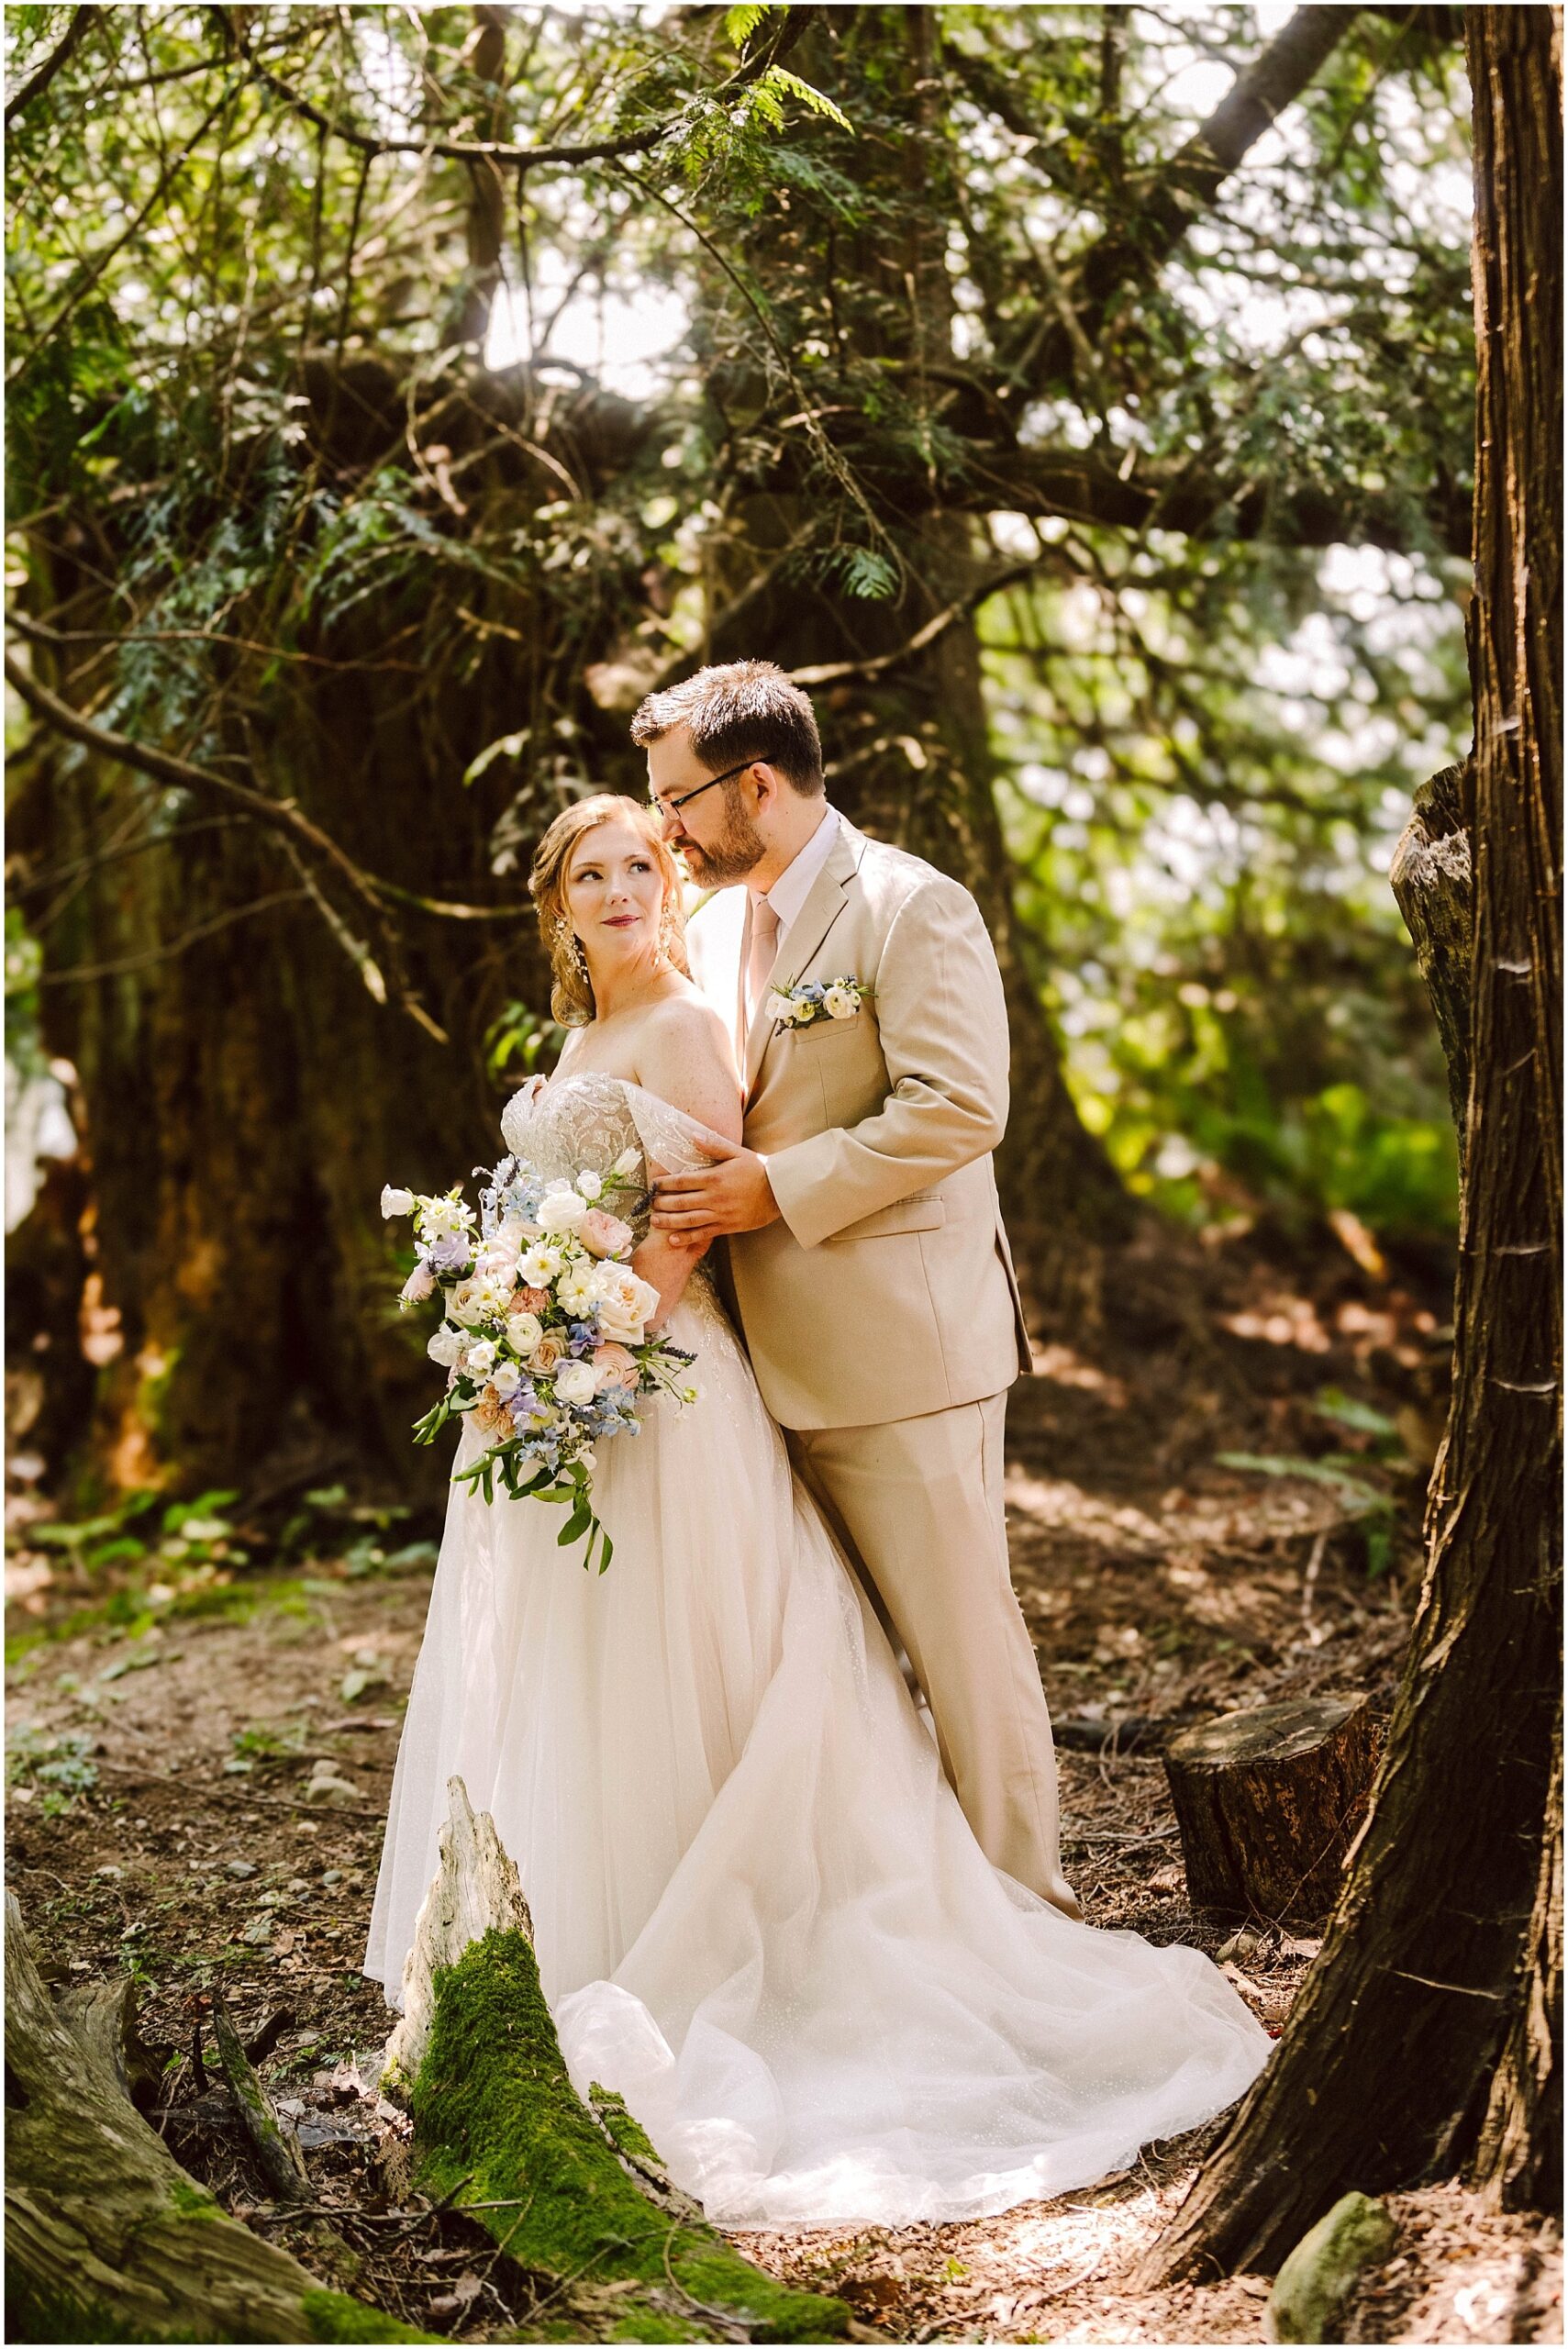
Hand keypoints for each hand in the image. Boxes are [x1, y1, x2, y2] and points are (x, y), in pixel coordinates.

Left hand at [650, 1135, 780, 1243]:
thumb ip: (713, 1145)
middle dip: (663, 1203)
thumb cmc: (758, 1169)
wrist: (779, 1192)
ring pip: (689, 1220)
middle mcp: (715, 1197)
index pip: (683, 1181)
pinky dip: (687, 1238)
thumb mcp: (737, 1152)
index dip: (665, 1184)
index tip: (654, 1185)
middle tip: (650, 1203)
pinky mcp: (727, 1226)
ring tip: (654, 1221)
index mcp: (715, 1178)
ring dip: (669, 1221)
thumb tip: (692, 1135)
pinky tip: (673, 1240)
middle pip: (681, 1202)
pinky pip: (703, 1233)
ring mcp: (720, 1214)